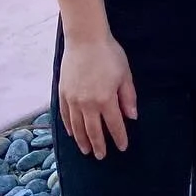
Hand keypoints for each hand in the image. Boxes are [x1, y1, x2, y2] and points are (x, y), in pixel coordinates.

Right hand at [59, 33, 137, 158]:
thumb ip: (128, 97)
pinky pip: (65, 116)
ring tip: (86, 151)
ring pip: (77, 127)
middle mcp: (88, 103)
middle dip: (99, 145)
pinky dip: (69, 127)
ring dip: (82, 141)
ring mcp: (73, 99)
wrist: (85, 39)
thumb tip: (132, 117)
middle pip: (93, 131)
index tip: (122, 147)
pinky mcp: (62, 93)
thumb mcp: (125, 75)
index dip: (119, 138)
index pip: (114, 125)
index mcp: (106, 99)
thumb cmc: (109, 54)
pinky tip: (72, 134)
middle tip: (101, 156)